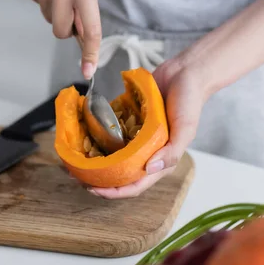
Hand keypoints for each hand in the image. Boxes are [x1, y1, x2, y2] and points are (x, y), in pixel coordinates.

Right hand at [18, 0, 101, 78]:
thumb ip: (86, 6)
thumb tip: (82, 35)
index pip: (89, 28)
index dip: (90, 53)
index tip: (89, 70)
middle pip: (61, 31)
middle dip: (66, 28)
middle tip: (70, 9)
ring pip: (49, 19)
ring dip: (55, 10)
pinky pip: (38, 6)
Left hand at [88, 59, 207, 198]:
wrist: (185, 72)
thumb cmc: (190, 102)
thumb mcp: (185, 128)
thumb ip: (171, 151)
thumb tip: (149, 169)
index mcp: (160, 161)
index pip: (135, 185)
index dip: (114, 192)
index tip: (93, 189)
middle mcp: (146, 153)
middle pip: (119, 174)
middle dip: (98, 179)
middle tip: (75, 176)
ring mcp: (135, 138)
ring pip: (111, 155)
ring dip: (93, 160)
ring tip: (73, 159)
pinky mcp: (128, 122)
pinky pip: (110, 133)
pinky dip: (96, 136)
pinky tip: (81, 136)